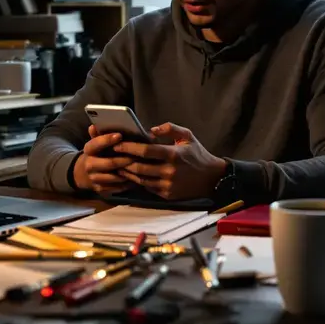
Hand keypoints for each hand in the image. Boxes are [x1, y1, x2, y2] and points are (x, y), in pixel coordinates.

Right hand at [71, 125, 133, 194]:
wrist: (83, 174)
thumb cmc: (96, 154)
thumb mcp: (95, 144)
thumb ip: (97, 135)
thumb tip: (94, 125)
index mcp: (88, 151)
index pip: (96, 144)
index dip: (107, 140)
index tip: (119, 135)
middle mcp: (89, 165)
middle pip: (109, 163)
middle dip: (124, 160)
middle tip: (137, 156)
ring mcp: (94, 179)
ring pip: (115, 177)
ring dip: (128, 173)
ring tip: (140, 168)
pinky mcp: (100, 189)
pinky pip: (117, 188)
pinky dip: (127, 183)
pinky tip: (136, 178)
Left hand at [113, 123, 227, 199]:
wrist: (212, 179)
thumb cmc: (198, 154)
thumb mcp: (187, 136)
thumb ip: (170, 128)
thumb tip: (150, 129)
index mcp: (173, 155)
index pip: (145, 151)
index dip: (129, 147)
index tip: (117, 144)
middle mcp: (169, 171)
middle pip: (139, 167)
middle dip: (123, 161)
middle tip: (112, 155)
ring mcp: (168, 185)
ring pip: (140, 179)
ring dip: (127, 172)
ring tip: (117, 165)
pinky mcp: (167, 195)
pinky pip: (147, 188)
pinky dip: (137, 181)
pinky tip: (130, 175)